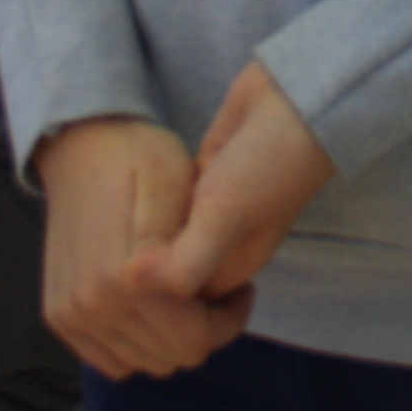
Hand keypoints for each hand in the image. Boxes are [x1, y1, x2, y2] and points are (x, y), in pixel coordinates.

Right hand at [30, 116, 246, 380]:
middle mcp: (90, 307)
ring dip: (171, 338)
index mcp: (124, 280)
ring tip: (187, 296)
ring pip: (141, 363)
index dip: (229, 320)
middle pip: (169, 357)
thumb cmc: (141, 160)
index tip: (240, 289)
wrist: (82, 146)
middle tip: (217, 291)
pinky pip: (108, 360)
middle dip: (205, 330)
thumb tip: (181, 294)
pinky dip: (137, 345)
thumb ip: (182, 248)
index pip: (194, 340)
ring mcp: (70, 316)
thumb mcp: (177, 187)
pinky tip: (155, 309)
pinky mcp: (59, 317)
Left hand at [138, 61, 334, 308]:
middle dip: (143, 267)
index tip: (126, 277)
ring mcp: (210, 213)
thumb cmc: (267, 167)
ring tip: (118, 220)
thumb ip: (181, 264)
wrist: (293, 100)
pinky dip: (148, 203)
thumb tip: (128, 283)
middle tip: (119, 246)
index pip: (178, 310)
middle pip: (168, 277)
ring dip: (142, 234)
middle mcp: (220, 247)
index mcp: (231, 270)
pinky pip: (166, 205)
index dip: (148, 301)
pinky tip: (132, 192)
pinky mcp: (203, 179)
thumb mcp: (224, 221)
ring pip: (164, 240)